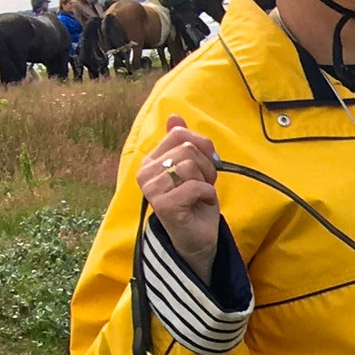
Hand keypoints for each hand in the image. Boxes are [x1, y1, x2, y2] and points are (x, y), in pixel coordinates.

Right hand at [136, 115, 220, 282]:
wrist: (197, 238)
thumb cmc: (195, 203)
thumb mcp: (194, 168)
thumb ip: (183, 143)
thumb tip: (174, 116)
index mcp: (151, 161)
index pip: (179, 134)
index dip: (201, 148)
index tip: (204, 166)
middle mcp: (146, 172)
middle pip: (187, 149)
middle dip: (206, 167)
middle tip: (204, 185)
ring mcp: (152, 189)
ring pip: (190, 166)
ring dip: (206, 181)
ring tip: (201, 195)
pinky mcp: (164, 205)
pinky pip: (197, 186)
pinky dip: (208, 195)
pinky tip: (201, 205)